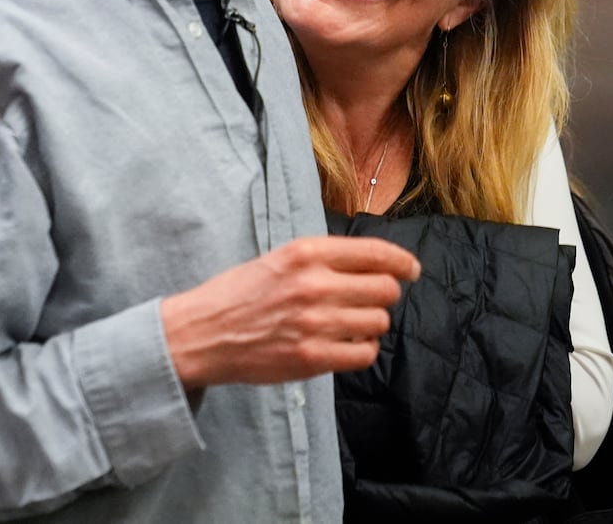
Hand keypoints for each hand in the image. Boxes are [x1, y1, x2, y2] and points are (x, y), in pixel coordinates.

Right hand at [160, 235, 423, 386]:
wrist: (201, 333)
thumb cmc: (240, 293)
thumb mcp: (281, 257)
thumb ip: (326, 258)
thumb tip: (375, 263)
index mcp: (308, 253)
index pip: (376, 253)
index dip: (402, 262)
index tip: (411, 270)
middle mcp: (315, 284)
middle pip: (385, 290)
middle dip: (385, 295)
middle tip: (370, 300)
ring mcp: (315, 323)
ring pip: (378, 322)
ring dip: (371, 324)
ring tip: (350, 324)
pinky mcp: (311, 358)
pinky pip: (363, 354)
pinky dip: (361, 350)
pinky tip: (346, 345)